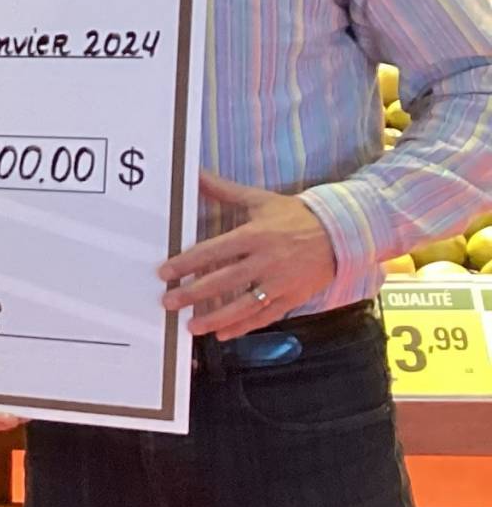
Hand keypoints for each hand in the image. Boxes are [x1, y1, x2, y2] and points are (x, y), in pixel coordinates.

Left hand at [159, 174, 340, 341]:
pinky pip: (266, 316)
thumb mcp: (259, 199)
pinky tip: (223, 334)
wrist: (342, 233)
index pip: (214, 251)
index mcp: (255, 236)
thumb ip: (224, 190)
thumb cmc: (295, 215)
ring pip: (244, 305)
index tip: (164, 273)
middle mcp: (266, 261)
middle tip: (168, 302)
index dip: (188, 263)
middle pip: (225, 281)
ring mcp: (281, 283)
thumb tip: (194, 172)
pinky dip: (244, 326)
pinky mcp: (293, 298)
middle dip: (194, 293)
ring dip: (216, 318)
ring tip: (190, 326)